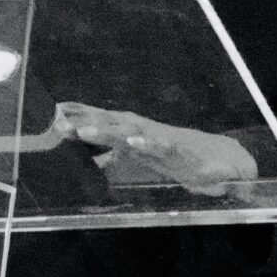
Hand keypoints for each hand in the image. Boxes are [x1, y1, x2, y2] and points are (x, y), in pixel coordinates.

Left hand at [52, 101, 258, 196]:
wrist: (223, 160)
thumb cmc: (179, 160)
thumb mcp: (140, 163)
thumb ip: (114, 161)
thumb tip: (86, 163)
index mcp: (135, 135)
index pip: (104, 123)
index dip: (80, 117)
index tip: (54, 113)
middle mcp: (146, 133)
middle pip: (110, 124)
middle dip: (85, 121)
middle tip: (58, 122)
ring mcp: (162, 140)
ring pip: (131, 132)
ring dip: (107, 130)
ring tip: (84, 131)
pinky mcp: (181, 152)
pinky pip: (162, 147)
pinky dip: (148, 143)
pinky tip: (133, 143)